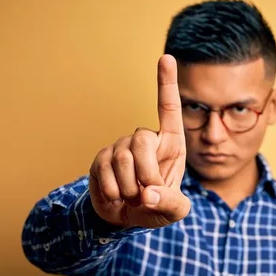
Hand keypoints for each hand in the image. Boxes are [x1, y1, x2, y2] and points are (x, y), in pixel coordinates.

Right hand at [88, 55, 190, 228]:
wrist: (125, 218)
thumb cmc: (156, 209)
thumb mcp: (174, 212)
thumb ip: (171, 204)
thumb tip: (149, 194)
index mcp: (170, 145)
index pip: (169, 109)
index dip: (166, 84)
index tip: (166, 57)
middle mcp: (146, 140)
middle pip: (141, 139)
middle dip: (145, 173)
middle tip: (147, 194)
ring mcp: (121, 147)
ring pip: (122, 157)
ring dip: (129, 186)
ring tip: (132, 196)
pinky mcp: (101, 159)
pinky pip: (104, 169)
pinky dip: (113, 190)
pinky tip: (117, 196)